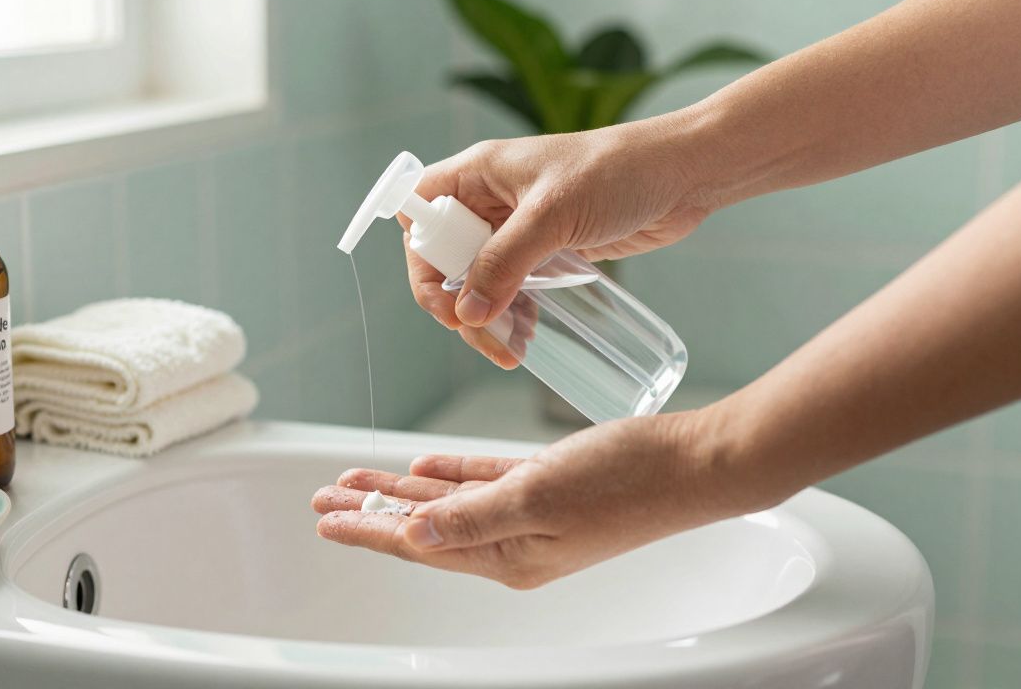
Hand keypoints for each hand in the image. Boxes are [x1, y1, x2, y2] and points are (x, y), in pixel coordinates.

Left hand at [312, 411, 768, 588]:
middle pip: (424, 526)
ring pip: (449, 503)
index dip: (369, 529)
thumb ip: (471, 517)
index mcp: (508, 556)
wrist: (695, 464)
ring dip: (403, 490)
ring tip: (357, 480)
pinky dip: (452, 475)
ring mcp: (532, 516)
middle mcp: (515, 542)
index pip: (419, 543)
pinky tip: (424, 467)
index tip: (325, 519)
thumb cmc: (627, 481)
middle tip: (326, 497)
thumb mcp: (538, 497)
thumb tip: (411, 535)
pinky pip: (484, 484)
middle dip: (373, 510)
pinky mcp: (549, 488)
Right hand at [403, 117, 712, 365]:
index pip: (419, 216)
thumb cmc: (617, 173)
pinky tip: (527, 337)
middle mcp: (490, 199)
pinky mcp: (546, 249)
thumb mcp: (552, 215)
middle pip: (444, 257)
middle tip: (484, 338)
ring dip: (487, 317)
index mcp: (477, 173)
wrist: (682, 175)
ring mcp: (517, 226)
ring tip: (512, 349)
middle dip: (458, 303)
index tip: (448, 302)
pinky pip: (513, 287)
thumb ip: (506, 262)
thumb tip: (469, 314)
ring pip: (478, 280)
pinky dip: (513, 314)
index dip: (422, 261)